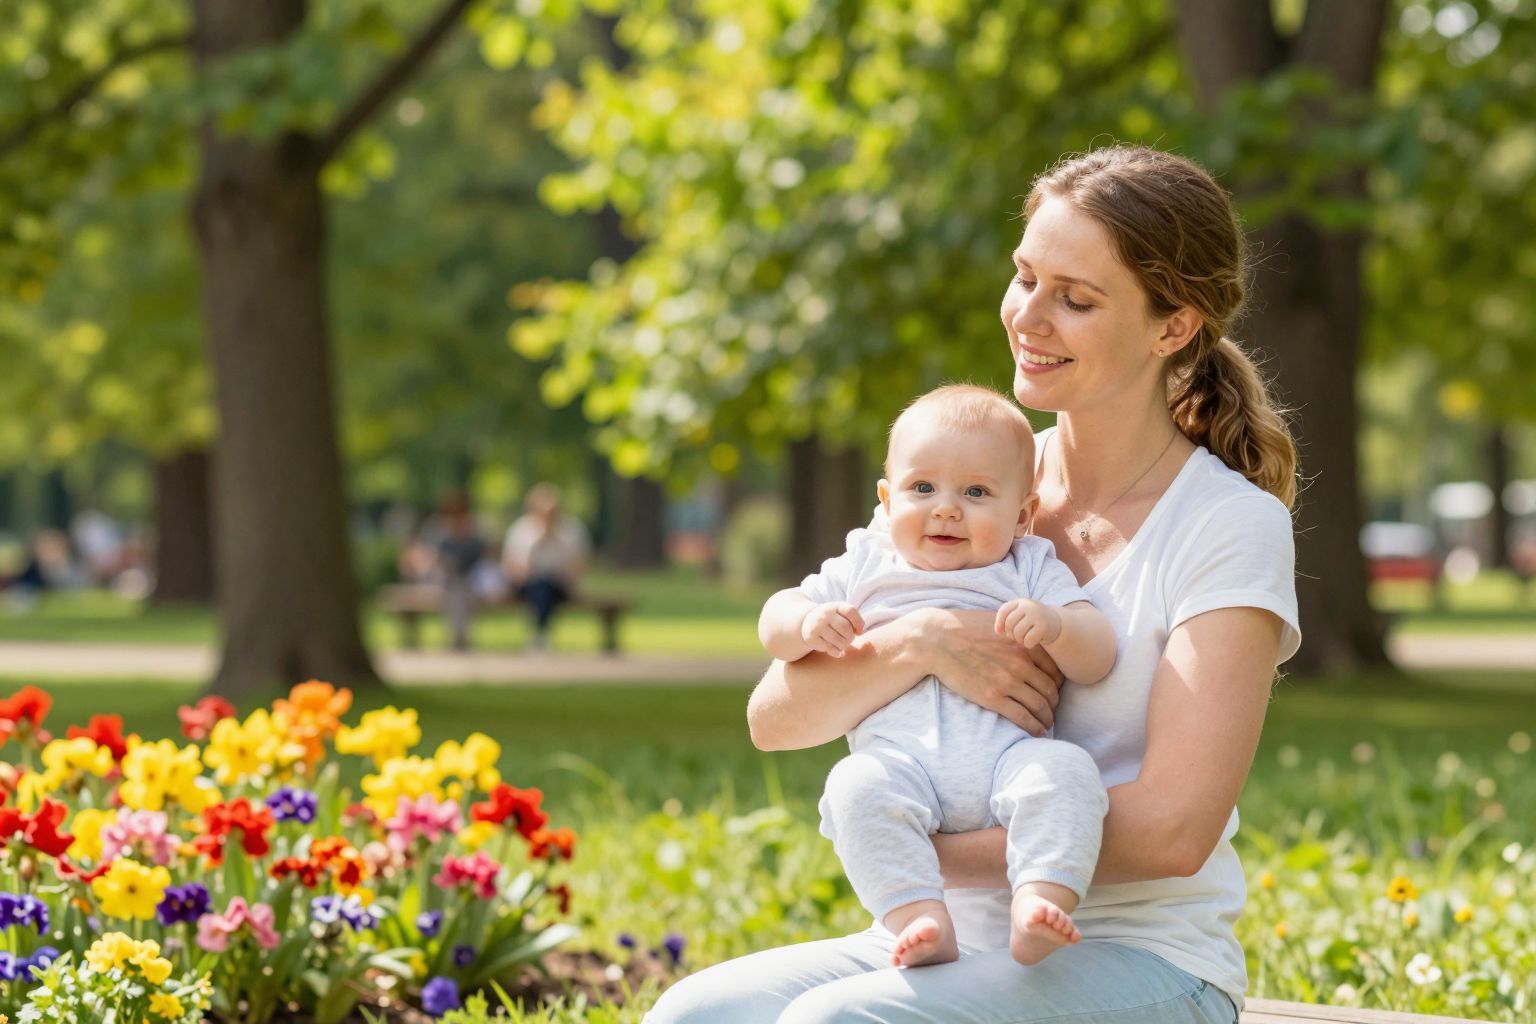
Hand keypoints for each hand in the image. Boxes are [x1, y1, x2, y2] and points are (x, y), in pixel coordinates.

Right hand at [801, 602, 865, 656]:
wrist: (806, 622)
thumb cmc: (831, 620)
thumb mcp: (842, 614)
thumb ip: (854, 619)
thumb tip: (859, 632)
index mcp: (835, 606)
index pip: (850, 611)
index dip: (859, 622)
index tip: (858, 631)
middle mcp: (824, 614)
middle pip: (846, 628)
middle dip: (851, 637)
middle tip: (848, 639)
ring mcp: (816, 626)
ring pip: (839, 641)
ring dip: (844, 646)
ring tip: (842, 645)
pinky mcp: (811, 638)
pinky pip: (830, 649)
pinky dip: (835, 652)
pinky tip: (833, 648)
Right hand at [911, 609, 1063, 734]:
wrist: (938, 639)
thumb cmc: (965, 628)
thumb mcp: (998, 623)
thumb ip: (1017, 632)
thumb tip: (1026, 635)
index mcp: (1025, 645)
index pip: (1055, 670)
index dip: (1058, 684)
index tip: (1054, 691)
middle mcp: (1021, 664)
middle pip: (1050, 690)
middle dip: (1054, 704)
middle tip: (1052, 711)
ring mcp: (1008, 682)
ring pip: (1040, 706)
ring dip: (1047, 719)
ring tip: (1046, 724)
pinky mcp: (993, 698)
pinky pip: (1022, 717)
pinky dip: (1034, 727)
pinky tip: (1037, 732)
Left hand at [995, 599, 1062, 647]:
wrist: (1055, 623)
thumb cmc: (1032, 620)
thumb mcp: (1021, 614)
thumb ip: (1007, 619)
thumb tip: (998, 631)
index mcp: (1021, 602)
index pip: (1004, 611)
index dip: (999, 623)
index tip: (1000, 632)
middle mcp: (1029, 606)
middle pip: (1009, 623)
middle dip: (1010, 634)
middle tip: (1017, 636)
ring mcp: (1037, 615)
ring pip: (1018, 633)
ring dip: (1019, 640)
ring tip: (1025, 638)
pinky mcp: (1044, 627)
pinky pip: (1028, 640)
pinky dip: (1028, 644)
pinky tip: (1033, 641)